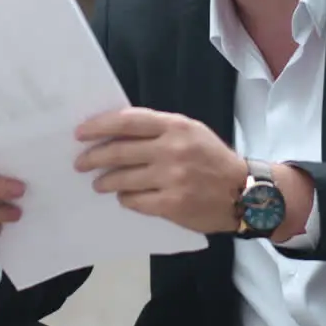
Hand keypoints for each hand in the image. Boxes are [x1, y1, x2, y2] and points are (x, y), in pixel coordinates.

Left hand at [74, 107, 246, 233]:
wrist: (245, 193)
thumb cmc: (212, 159)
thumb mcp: (190, 132)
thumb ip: (157, 129)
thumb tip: (115, 131)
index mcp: (175, 126)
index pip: (126, 121)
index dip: (99, 126)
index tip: (80, 133)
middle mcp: (172, 149)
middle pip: (119, 151)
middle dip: (93, 157)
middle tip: (80, 163)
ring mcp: (172, 178)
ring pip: (123, 179)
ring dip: (105, 182)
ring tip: (99, 183)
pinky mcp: (172, 204)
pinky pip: (135, 201)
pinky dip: (125, 199)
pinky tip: (124, 197)